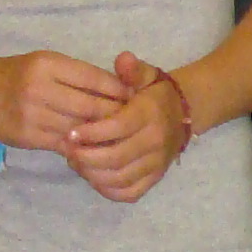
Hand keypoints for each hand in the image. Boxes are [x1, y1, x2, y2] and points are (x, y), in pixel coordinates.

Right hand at [0, 50, 130, 151]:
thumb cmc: (21, 75)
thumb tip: (121, 88)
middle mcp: (39, 88)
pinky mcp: (28, 136)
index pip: (94, 79)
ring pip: (80, 128)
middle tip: (133, 121)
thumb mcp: (48, 63)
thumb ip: (80, 74)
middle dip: (114, 115)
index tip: (134, 97)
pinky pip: (65, 144)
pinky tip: (96, 147)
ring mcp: (32, 115)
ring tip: (119, 136)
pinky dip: (84, 147)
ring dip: (102, 134)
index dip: (118, 90)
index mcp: (48, 64)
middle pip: (90, 106)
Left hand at [64, 52, 194, 203]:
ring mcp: (156, 164)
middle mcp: (156, 142)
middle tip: (68, 148)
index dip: (91, 132)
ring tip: (76, 160)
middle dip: (85, 156)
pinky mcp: (154, 179)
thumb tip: (122, 59)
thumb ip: (132, 69)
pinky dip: (107, 189)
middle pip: (116, 158)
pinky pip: (128, 193)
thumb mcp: (146, 75)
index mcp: (150, 115)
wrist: (182, 114)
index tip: (71, 131)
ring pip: (119, 178)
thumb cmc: (154, 93)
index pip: (118, 128)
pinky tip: (93, 176)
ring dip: (91, 173)